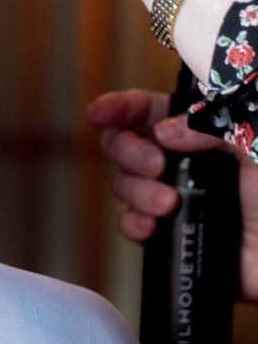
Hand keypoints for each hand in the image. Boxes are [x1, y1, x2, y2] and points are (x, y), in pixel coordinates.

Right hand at [86, 87, 257, 303]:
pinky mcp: (178, 236)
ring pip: (124, 184)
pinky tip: (152, 226)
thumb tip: (164, 133)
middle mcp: (187, 162)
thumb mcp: (257, 142)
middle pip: (126, 144)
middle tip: (155, 166)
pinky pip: (134, 225)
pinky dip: (133, 224)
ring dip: (135, 191)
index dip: (122, 107)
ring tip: (167, 204)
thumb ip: (212, 126)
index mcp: (206, 133)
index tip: (101, 113)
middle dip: (127, 151)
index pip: (152, 109)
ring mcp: (180, 199)